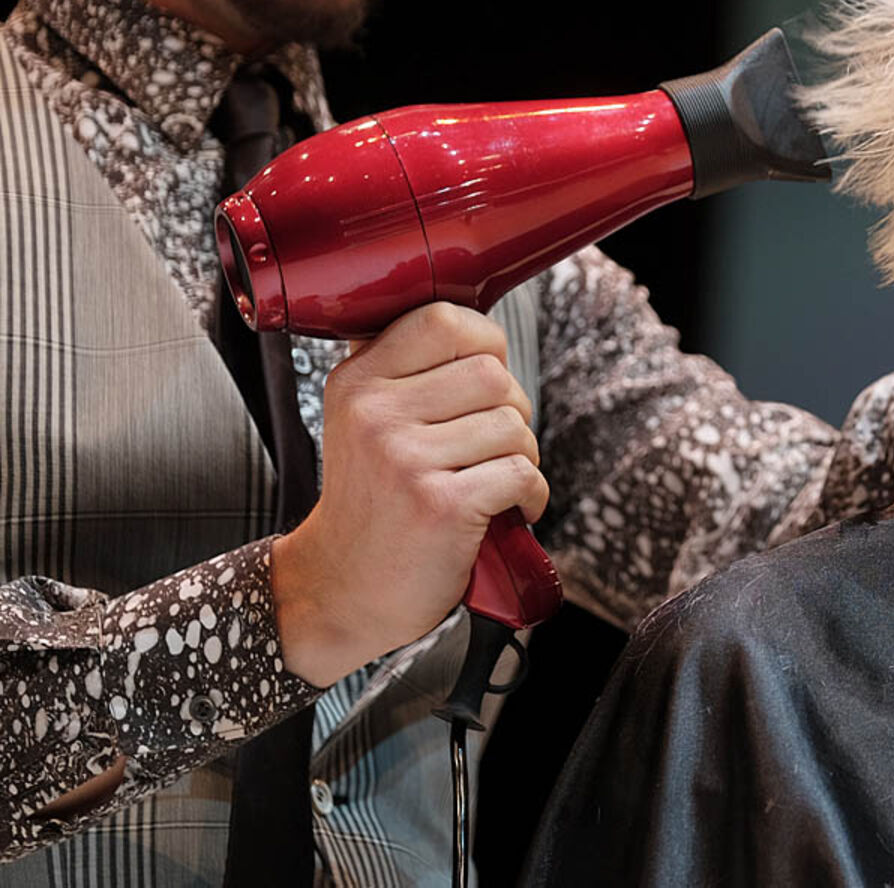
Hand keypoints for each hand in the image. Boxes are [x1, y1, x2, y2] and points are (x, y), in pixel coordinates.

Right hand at [272, 303, 546, 686]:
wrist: (345, 591)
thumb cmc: (375, 502)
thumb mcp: (363, 422)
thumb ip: (404, 369)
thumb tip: (470, 322)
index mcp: (357, 382)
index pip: (443, 319)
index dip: (484, 343)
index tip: (484, 378)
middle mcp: (375, 415)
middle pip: (492, 374)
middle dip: (511, 409)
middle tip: (491, 445)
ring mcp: (405, 460)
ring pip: (513, 424)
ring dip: (521, 456)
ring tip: (491, 480)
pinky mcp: (441, 505)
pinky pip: (523, 472)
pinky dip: (532, 494)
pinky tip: (509, 510)